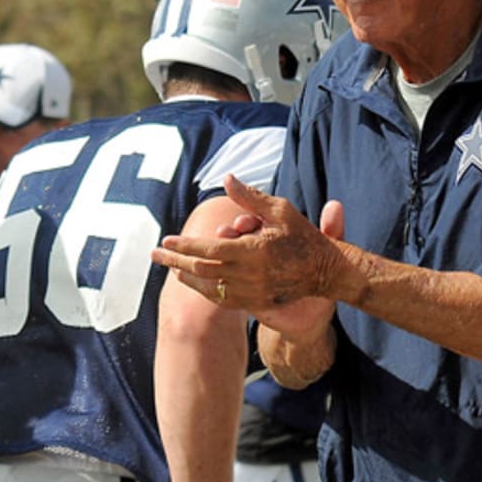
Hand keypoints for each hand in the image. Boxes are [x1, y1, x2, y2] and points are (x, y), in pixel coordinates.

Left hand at [152, 177, 342, 335]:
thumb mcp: (280, 210)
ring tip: (172, 270)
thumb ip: (250, 197)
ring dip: (188, 278)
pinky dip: (207, 290)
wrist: (326, 270)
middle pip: (202, 271)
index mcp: (253, 251)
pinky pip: (224, 299)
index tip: (165, 242)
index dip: (183, 247)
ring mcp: (253, 292)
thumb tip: (227, 178)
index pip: (208, 250)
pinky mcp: (257, 302)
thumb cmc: (303, 236)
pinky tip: (197, 283)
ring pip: (210, 288)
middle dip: (175, 262)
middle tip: (155, 255)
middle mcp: (249, 275)